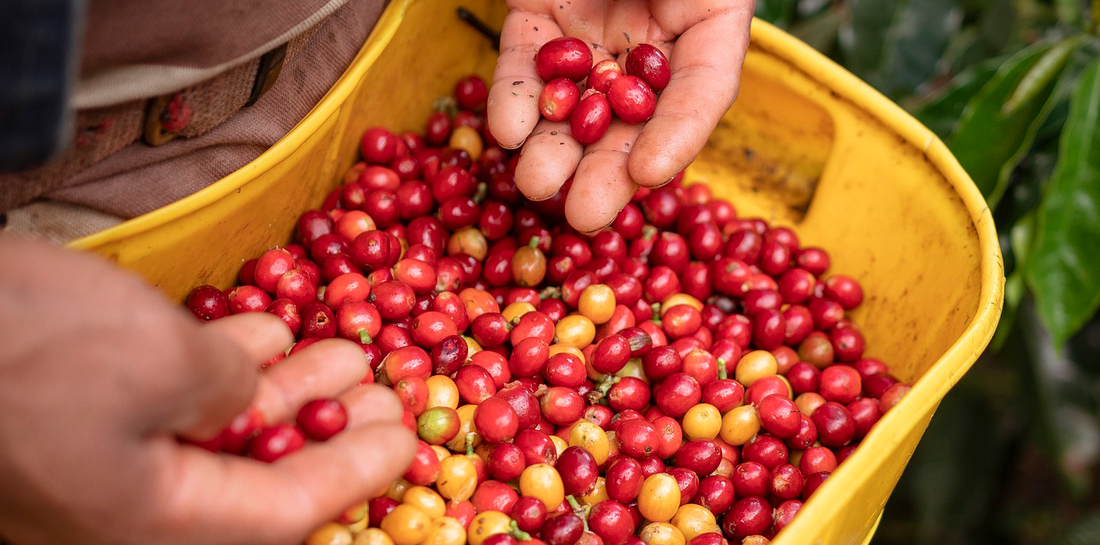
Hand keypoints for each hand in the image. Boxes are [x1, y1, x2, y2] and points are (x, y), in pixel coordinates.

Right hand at [0, 235, 414, 544]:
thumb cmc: (22, 346)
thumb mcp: (158, 362)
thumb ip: (226, 391)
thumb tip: (243, 394)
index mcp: (148, 526)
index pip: (283, 514)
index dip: (353, 472)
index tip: (406, 437)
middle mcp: (121, 510)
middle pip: (254, 479)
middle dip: (327, 428)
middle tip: (384, 387)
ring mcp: (89, 466)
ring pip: (214, 435)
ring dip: (282, 390)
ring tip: (342, 348)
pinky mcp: (64, 419)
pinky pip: (164, 406)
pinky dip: (218, 369)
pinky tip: (259, 330)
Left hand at [487, 0, 753, 233]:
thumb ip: (692, 8)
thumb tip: (660, 74)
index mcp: (705, 23)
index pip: (701, 91)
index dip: (678, 136)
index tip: (649, 172)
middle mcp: (647, 43)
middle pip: (631, 120)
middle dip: (606, 171)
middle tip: (584, 215)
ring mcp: (588, 37)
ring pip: (572, 105)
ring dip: (553, 149)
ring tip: (535, 181)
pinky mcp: (533, 22)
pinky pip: (521, 65)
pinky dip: (512, 100)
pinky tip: (506, 129)